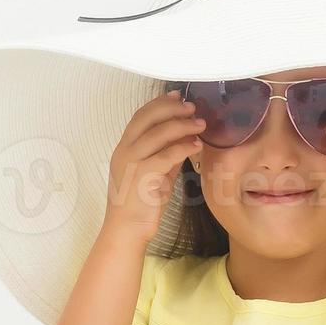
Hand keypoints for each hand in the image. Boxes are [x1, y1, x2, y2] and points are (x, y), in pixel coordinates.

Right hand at [100, 91, 205, 243]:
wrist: (128, 228)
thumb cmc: (142, 202)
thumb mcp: (156, 172)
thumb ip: (167, 154)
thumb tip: (185, 137)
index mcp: (125, 147)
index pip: (140, 116)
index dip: (159, 103)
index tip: (178, 95)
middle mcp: (124, 151)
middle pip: (147, 118)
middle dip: (172, 108)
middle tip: (193, 108)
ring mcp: (130, 162)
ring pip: (157, 133)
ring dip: (182, 125)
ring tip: (201, 124)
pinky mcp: (141, 176)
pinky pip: (165, 155)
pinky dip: (182, 147)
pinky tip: (196, 145)